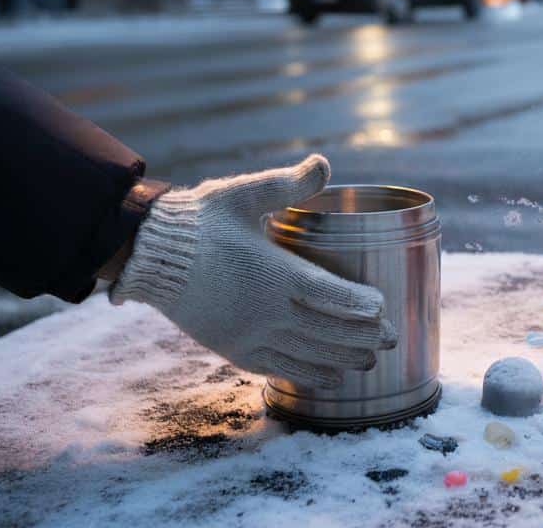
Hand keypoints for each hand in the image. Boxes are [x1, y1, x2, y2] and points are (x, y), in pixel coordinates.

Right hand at [110, 155, 396, 388]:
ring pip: (308, 354)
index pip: (330, 294)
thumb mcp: (247, 194)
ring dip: (342, 360)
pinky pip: (278, 367)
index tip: (384, 308)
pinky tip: (329, 378)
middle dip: (364, 338)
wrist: (149, 254)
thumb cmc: (202, 220)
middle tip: (393, 339)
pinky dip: (307, 374)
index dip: (361, 305)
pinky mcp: (232, 348)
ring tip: (370, 363)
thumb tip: (324, 163)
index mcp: (275, 272)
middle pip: (327, 330)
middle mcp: (266, 310)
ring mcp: (249, 333)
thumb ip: (289, 183)